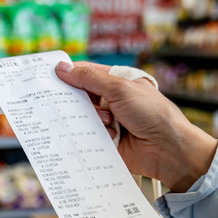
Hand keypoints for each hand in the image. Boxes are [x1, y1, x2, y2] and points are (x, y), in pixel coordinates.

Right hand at [56, 61, 217, 192]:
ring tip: (108, 122)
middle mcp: (113, 100)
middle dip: (75, 100)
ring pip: (83, 117)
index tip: (50, 75)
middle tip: (62, 101)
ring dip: (90, 119)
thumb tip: (63, 68)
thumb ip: (89, 79)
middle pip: (82, 96)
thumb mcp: (120, 89)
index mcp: (118, 82)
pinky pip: (88, 136)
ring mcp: (109, 121)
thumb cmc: (152, 113)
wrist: (167, 149)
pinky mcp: (107, 141)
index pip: (87, 73)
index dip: (70, 74)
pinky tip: (104, 136)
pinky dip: (91, 136)